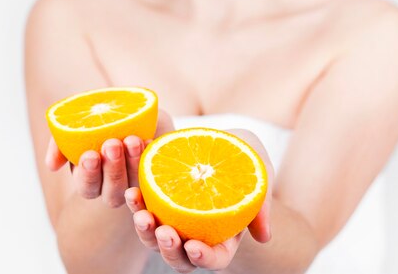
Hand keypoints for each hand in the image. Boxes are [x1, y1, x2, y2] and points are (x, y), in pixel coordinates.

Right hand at [45, 108, 175, 207]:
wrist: (140, 111)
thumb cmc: (106, 120)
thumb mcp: (81, 123)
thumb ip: (63, 140)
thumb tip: (52, 166)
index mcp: (93, 179)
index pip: (88, 187)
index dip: (88, 174)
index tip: (90, 154)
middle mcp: (115, 187)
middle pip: (111, 193)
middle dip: (112, 169)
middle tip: (113, 144)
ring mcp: (139, 182)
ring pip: (135, 186)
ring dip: (133, 165)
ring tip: (133, 140)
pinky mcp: (159, 174)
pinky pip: (157, 175)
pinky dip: (152, 158)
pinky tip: (151, 141)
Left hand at [124, 128, 273, 272]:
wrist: (221, 139)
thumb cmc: (245, 157)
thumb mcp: (260, 172)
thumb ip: (262, 203)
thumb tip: (264, 237)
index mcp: (225, 236)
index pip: (215, 259)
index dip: (204, 258)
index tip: (193, 245)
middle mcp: (197, 234)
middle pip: (181, 258)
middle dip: (169, 250)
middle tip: (164, 232)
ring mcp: (174, 219)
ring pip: (155, 240)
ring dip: (146, 232)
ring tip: (141, 214)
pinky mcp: (157, 201)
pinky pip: (142, 210)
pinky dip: (136, 205)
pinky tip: (133, 192)